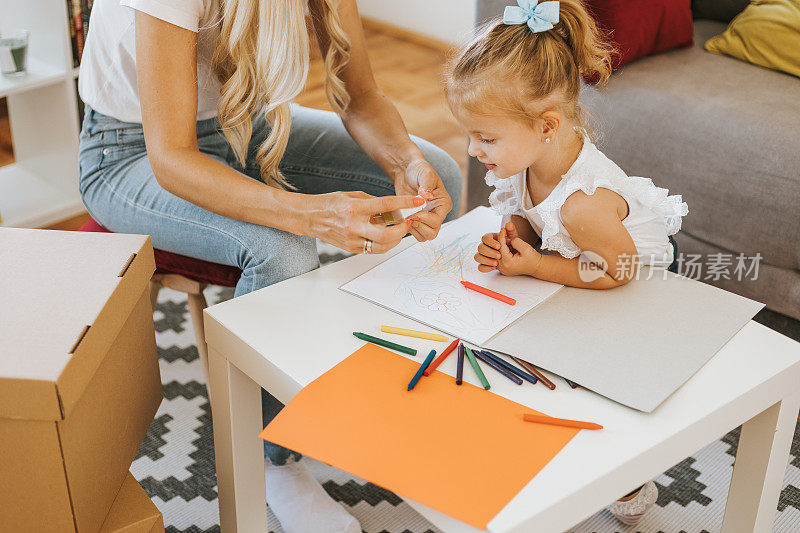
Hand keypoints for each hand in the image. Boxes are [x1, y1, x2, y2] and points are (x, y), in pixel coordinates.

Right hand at [306, 191, 420, 253]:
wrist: (309, 217)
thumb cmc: (330, 203)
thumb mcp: (352, 195)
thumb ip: (373, 202)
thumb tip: (393, 208)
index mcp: (355, 208)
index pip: (386, 205)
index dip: (405, 203)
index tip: (418, 202)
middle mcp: (354, 226)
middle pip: (386, 234)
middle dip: (402, 230)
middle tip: (408, 223)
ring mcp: (352, 240)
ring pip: (382, 246)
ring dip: (395, 240)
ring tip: (399, 231)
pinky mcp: (351, 248)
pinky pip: (373, 250)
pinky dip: (384, 244)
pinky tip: (387, 237)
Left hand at [395, 158, 452, 241]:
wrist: (406, 170)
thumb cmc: (418, 170)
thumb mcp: (425, 174)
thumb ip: (426, 185)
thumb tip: (426, 195)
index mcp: (443, 204)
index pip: (437, 220)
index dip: (424, 219)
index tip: (414, 212)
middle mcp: (437, 213)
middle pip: (432, 233)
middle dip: (419, 226)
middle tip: (409, 215)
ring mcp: (426, 218)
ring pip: (423, 236)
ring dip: (413, 229)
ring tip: (405, 216)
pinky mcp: (416, 220)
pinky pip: (414, 233)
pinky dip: (407, 229)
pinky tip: (402, 218)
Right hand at [474, 221, 520, 272]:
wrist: (517, 255)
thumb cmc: (513, 244)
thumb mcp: (514, 237)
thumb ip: (511, 230)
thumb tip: (508, 224)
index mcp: (490, 238)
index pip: (484, 238)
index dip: (490, 242)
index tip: (499, 246)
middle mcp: (485, 246)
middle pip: (480, 248)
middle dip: (489, 252)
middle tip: (499, 256)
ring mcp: (484, 255)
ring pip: (477, 257)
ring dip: (486, 260)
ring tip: (496, 263)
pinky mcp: (486, 264)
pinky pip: (480, 267)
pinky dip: (485, 268)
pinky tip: (493, 268)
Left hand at [497, 227, 541, 276]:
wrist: (537, 267)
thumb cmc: (533, 259)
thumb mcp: (526, 248)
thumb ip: (516, 241)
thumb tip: (508, 239)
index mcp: (508, 262)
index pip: (501, 246)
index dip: (501, 236)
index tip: (502, 228)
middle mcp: (503, 267)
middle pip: (497, 250)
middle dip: (501, 241)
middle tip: (507, 234)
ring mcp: (502, 269)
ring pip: (498, 253)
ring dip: (502, 245)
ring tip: (510, 241)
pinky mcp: (503, 268)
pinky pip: (500, 257)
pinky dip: (503, 250)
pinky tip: (509, 245)